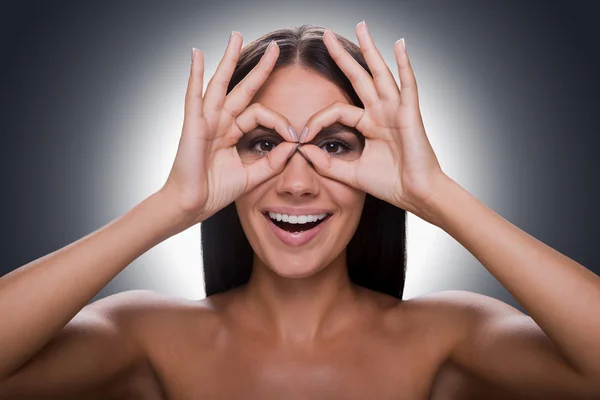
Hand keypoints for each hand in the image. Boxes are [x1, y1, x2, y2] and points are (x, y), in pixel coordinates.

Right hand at [160, 33, 297, 225]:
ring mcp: (206, 121)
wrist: (192, 205)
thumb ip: (272, 162)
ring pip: (219, 83)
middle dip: (259, 68)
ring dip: (229, 59)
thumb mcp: (252, 176)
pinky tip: (197, 55)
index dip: (280, 122)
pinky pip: (194, 96)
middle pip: (241, 87)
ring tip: (236, 37)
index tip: (296, 136)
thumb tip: (294, 147)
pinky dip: (195, 74)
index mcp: (232, 132)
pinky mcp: (193, 125)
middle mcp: (220, 122)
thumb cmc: (215, 191)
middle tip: (276, 48)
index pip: (260, 114)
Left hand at [297, 23, 448, 218]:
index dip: (317, 120)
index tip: (301, 137)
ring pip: (380, 73)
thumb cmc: (389, 185)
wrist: (415, 195)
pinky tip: (400, 45)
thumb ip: (326, 163)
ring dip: (370, 50)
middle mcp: (381, 113)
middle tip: (326, 35)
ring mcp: (395, 110)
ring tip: (361, 27)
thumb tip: (302, 151)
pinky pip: (407, 85)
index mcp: (368, 125)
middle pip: (358, 77)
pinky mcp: (410, 113)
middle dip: (342, 56)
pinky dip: (404, 65)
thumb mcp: (350, 173)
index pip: (336, 110)